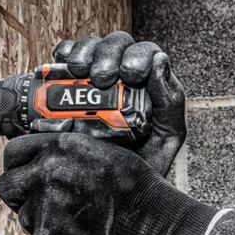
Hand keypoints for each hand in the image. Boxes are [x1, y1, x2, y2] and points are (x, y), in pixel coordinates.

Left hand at [0, 132, 165, 234]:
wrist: (157, 229)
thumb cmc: (143, 194)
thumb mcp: (111, 154)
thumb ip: (74, 153)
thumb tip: (54, 157)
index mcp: (63, 147)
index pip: (15, 151)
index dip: (19, 165)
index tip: (25, 173)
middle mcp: (49, 173)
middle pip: (8, 185)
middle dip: (21, 195)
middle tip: (40, 202)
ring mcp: (47, 207)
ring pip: (24, 217)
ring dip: (42, 222)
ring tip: (72, 224)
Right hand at [53, 31, 185, 177]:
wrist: (99, 189)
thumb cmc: (137, 165)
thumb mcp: (165, 138)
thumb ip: (170, 103)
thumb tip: (160, 62)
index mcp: (150, 85)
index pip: (148, 54)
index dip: (139, 56)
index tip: (130, 75)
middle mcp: (124, 75)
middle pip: (119, 44)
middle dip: (109, 54)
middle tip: (101, 77)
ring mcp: (96, 75)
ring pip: (93, 45)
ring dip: (86, 52)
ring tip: (78, 71)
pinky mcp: (69, 80)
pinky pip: (68, 53)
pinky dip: (65, 52)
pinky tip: (64, 64)